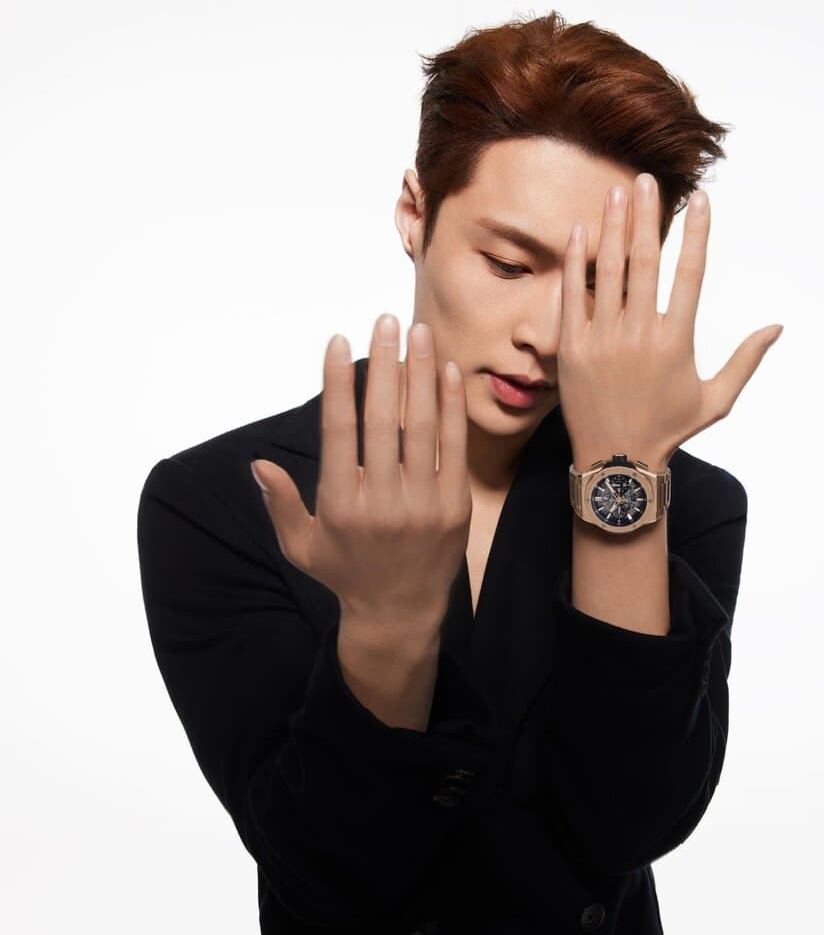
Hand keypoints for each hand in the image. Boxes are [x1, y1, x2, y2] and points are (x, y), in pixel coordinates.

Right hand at [250, 315, 471, 635]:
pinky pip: (453, 447)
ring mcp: (422, 505)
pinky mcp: (454, 507)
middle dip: (385, 364)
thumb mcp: (302, 546)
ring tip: (419, 332)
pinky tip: (445, 372)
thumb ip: (282, 504)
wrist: (400, 613)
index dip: (338, 383)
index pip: (339, 432)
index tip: (339, 342)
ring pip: (421, 427)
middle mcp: (382, 503)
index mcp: (341, 506)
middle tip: (386, 321)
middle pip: (382, 420)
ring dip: (421, 374)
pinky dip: (451, 407)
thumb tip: (259, 464)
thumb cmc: (346, 572)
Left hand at [558, 172, 782, 470]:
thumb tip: (777, 327)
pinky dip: (576, 263)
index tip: (699, 200)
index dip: (695, 233)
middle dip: (646, 215)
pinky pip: (573, 297)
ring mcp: (602, 340)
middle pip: (644, 261)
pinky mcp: (573, 349)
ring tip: (615, 193)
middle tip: (645, 179)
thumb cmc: (667, 430)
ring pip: (607, 272)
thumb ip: (745, 360)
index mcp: (676, 341)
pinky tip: (581, 232)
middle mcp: (639, 334)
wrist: (615, 462)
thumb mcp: (715, 400)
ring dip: (612, 228)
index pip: (689, 273)